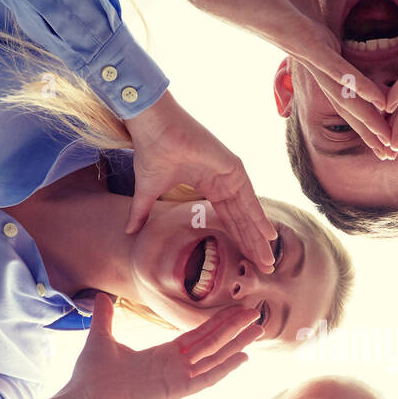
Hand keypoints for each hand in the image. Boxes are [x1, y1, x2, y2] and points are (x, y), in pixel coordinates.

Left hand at [41, 294, 260, 398]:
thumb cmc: (90, 377)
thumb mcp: (101, 338)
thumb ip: (106, 318)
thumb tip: (101, 297)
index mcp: (162, 356)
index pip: (198, 336)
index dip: (218, 322)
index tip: (236, 309)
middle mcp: (174, 368)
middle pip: (213, 345)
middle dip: (235, 329)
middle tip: (256, 314)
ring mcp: (176, 380)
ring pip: (215, 358)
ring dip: (238, 345)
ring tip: (258, 330)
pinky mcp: (173, 391)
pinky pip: (205, 379)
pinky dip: (225, 369)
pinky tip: (243, 358)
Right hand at [121, 91, 274, 269]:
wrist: (153, 129)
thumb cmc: (151, 153)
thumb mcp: (147, 192)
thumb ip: (143, 213)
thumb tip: (128, 232)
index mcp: (208, 186)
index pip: (227, 220)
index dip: (236, 241)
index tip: (246, 262)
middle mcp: (223, 182)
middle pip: (241, 221)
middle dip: (252, 245)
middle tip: (265, 269)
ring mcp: (230, 175)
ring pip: (248, 213)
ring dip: (259, 237)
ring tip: (269, 260)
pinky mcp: (233, 168)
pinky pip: (249, 198)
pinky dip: (259, 217)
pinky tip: (269, 234)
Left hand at [160, 0, 393, 157]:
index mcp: (316, 47)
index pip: (348, 83)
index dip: (367, 105)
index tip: (386, 120)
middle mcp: (314, 59)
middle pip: (348, 102)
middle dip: (370, 129)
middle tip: (389, 154)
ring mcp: (308, 55)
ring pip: (346, 97)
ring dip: (369, 123)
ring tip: (387, 147)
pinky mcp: (301, 44)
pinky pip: (337, 70)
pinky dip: (360, 87)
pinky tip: (379, 103)